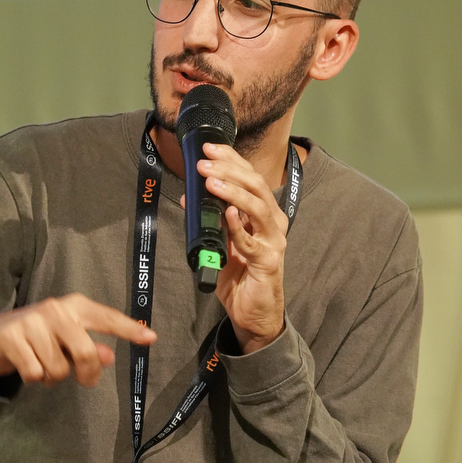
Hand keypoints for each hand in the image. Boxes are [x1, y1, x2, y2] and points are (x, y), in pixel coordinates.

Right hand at [0, 293, 155, 387]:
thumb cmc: (39, 336)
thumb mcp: (66, 339)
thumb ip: (89, 347)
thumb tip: (109, 356)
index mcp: (75, 306)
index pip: (106, 318)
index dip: (128, 329)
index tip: (151, 339)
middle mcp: (55, 308)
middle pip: (85, 352)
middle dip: (86, 373)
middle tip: (84, 380)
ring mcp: (31, 320)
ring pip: (58, 368)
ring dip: (53, 377)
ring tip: (43, 365)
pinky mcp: (10, 335)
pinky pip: (34, 372)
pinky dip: (33, 378)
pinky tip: (26, 365)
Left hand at [184, 143, 287, 353]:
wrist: (252, 314)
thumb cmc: (240, 277)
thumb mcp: (219, 243)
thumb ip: (208, 220)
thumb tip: (188, 197)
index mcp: (263, 213)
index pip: (250, 177)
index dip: (231, 160)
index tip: (210, 148)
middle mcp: (273, 222)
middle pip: (256, 186)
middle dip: (229, 170)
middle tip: (204, 163)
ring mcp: (273, 241)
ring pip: (257, 207)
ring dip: (233, 192)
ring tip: (211, 182)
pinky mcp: (267, 262)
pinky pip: (251, 241)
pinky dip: (238, 226)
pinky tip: (228, 214)